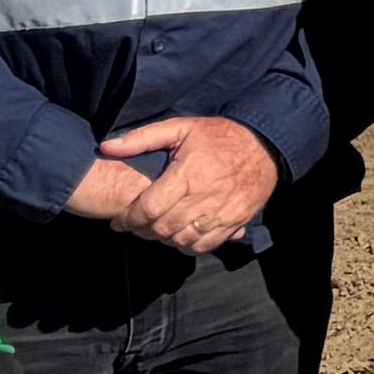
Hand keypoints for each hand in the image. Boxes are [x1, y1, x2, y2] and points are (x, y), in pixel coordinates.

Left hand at [89, 115, 286, 251]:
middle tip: (135, 227)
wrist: (266, 145)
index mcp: (188, 173)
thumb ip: (142, 138)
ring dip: (164, 240)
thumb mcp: (181, 128)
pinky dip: (188, 245)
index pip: (150, 208)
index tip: (119, 221)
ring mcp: (223, 211)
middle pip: (164, 228)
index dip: (129, 219)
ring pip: (183, 239)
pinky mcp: (236, 221)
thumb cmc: (219, 136)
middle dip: (143, 231)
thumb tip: (106, 148)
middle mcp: (206, 196)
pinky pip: (206, 245)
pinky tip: (181, 236)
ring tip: (157, 230)